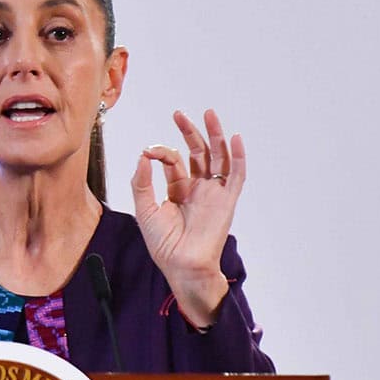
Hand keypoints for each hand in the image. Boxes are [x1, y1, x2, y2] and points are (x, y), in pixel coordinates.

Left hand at [130, 109, 244, 326]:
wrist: (181, 265)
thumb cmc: (163, 244)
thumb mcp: (144, 209)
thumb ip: (142, 182)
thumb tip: (143, 155)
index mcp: (179, 190)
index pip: (174, 161)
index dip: (161, 152)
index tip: (149, 152)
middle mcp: (198, 188)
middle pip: (198, 153)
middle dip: (190, 132)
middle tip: (179, 114)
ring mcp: (213, 193)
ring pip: (218, 158)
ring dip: (215, 136)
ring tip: (209, 114)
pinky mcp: (226, 201)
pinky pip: (236, 176)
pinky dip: (237, 157)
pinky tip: (234, 139)